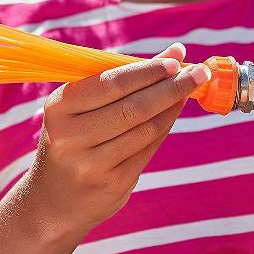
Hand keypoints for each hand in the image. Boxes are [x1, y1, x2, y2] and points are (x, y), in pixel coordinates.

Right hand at [26, 43, 209, 237]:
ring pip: (146, 128)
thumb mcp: (83, 106)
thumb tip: (176, 52)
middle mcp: (70, 137)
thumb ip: (126, 76)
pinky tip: (174, 111)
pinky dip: (166, 126)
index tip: (176, 59)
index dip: (147, 71)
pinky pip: (148, 148)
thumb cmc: (75, 137)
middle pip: (134, 107)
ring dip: (173, 106)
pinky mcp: (112, 184)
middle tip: (199, 72)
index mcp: (59, 107)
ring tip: (191, 88)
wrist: (54, 201)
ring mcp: (91, 165)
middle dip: (171, 87)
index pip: (111, 83)